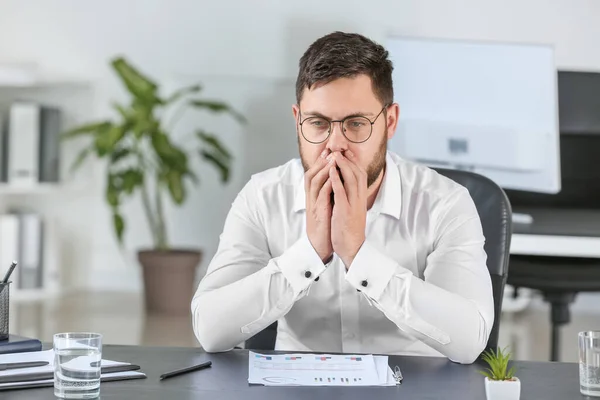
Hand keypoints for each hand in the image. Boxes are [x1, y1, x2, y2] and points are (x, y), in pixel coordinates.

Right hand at [305, 150, 334, 262]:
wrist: (320, 247)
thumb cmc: (325, 228)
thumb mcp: (326, 209)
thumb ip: (328, 196)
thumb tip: (334, 185)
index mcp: (313, 198)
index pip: (314, 176)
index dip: (320, 163)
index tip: (328, 151)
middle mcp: (311, 199)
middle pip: (311, 175)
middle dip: (320, 161)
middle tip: (329, 149)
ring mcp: (314, 206)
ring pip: (315, 183)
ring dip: (323, 169)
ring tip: (332, 158)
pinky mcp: (318, 213)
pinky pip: (321, 196)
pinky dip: (327, 185)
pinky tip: (333, 177)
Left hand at [330, 150, 366, 268]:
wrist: (352, 247)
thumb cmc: (350, 229)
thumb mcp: (353, 210)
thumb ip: (351, 197)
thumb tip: (346, 186)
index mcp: (361, 198)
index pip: (360, 174)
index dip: (354, 162)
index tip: (346, 152)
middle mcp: (359, 199)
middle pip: (358, 173)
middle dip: (348, 159)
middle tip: (339, 149)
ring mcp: (352, 204)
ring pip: (351, 179)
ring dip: (342, 165)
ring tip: (334, 155)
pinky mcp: (344, 211)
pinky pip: (341, 192)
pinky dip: (336, 180)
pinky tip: (331, 171)